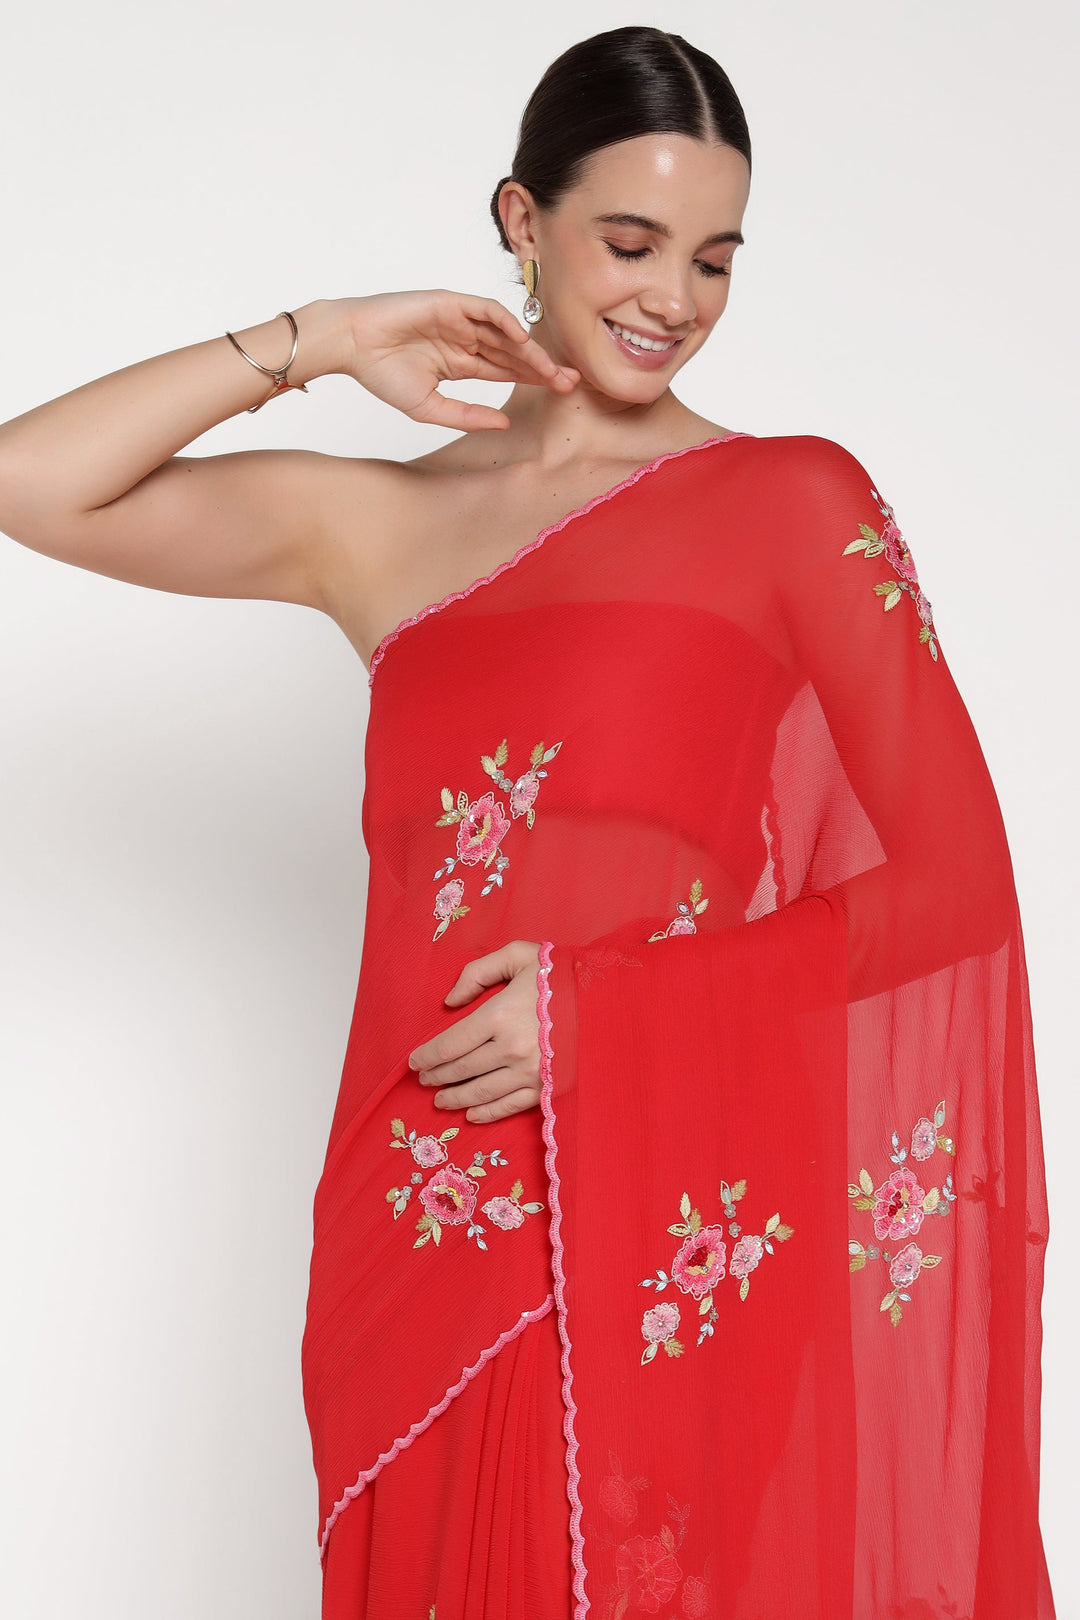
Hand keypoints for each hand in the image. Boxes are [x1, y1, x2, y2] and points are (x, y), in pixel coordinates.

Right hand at [341, 290, 578, 432]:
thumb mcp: (430, 407)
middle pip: (513, 353)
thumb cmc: (382, 374)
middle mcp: (466, 339)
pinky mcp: (450, 302)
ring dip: (529, 350)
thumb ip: (467, 415)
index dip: (534, 379)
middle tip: (571, 381)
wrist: (351, 344)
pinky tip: (521, 338)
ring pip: (504, 334)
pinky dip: (504, 321)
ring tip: (552, 369)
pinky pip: (485, 309)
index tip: (562, 391)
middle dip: (542, 367)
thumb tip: (504, 423)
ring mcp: (460, 319)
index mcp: (462, 363)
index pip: (507, 370)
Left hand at [407, 939, 543, 1122]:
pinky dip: (487, 1113)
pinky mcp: (547, 1087)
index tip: (414, 1062)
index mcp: (500, 1014)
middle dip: (437, 1077)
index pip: (451, 1043)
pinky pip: (510, 1106)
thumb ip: (478, 971)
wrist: (608, 998)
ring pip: (481, 1092)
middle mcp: (511, 1048)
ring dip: (455, 1098)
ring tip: (440, 1100)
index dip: (428, 1056)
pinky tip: (471, 1115)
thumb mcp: (518, 954)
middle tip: (424, 1080)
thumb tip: (450, 1001)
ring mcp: (530, 1072)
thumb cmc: (560, 973)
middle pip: (461, 1070)